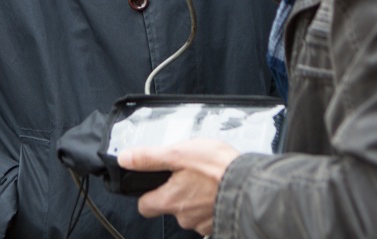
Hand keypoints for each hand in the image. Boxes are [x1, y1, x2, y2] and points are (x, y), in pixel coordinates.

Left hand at [119, 139, 240, 235]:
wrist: (251, 185)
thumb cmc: (217, 169)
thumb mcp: (179, 153)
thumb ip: (150, 158)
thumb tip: (126, 159)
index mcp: (170, 200)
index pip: (144, 206)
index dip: (145, 194)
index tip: (152, 182)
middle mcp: (184, 217)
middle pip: (169, 207)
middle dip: (176, 191)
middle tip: (188, 173)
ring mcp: (202, 222)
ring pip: (190, 210)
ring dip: (196, 196)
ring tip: (207, 177)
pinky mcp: (219, 222)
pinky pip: (208, 213)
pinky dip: (211, 201)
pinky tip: (218, 187)